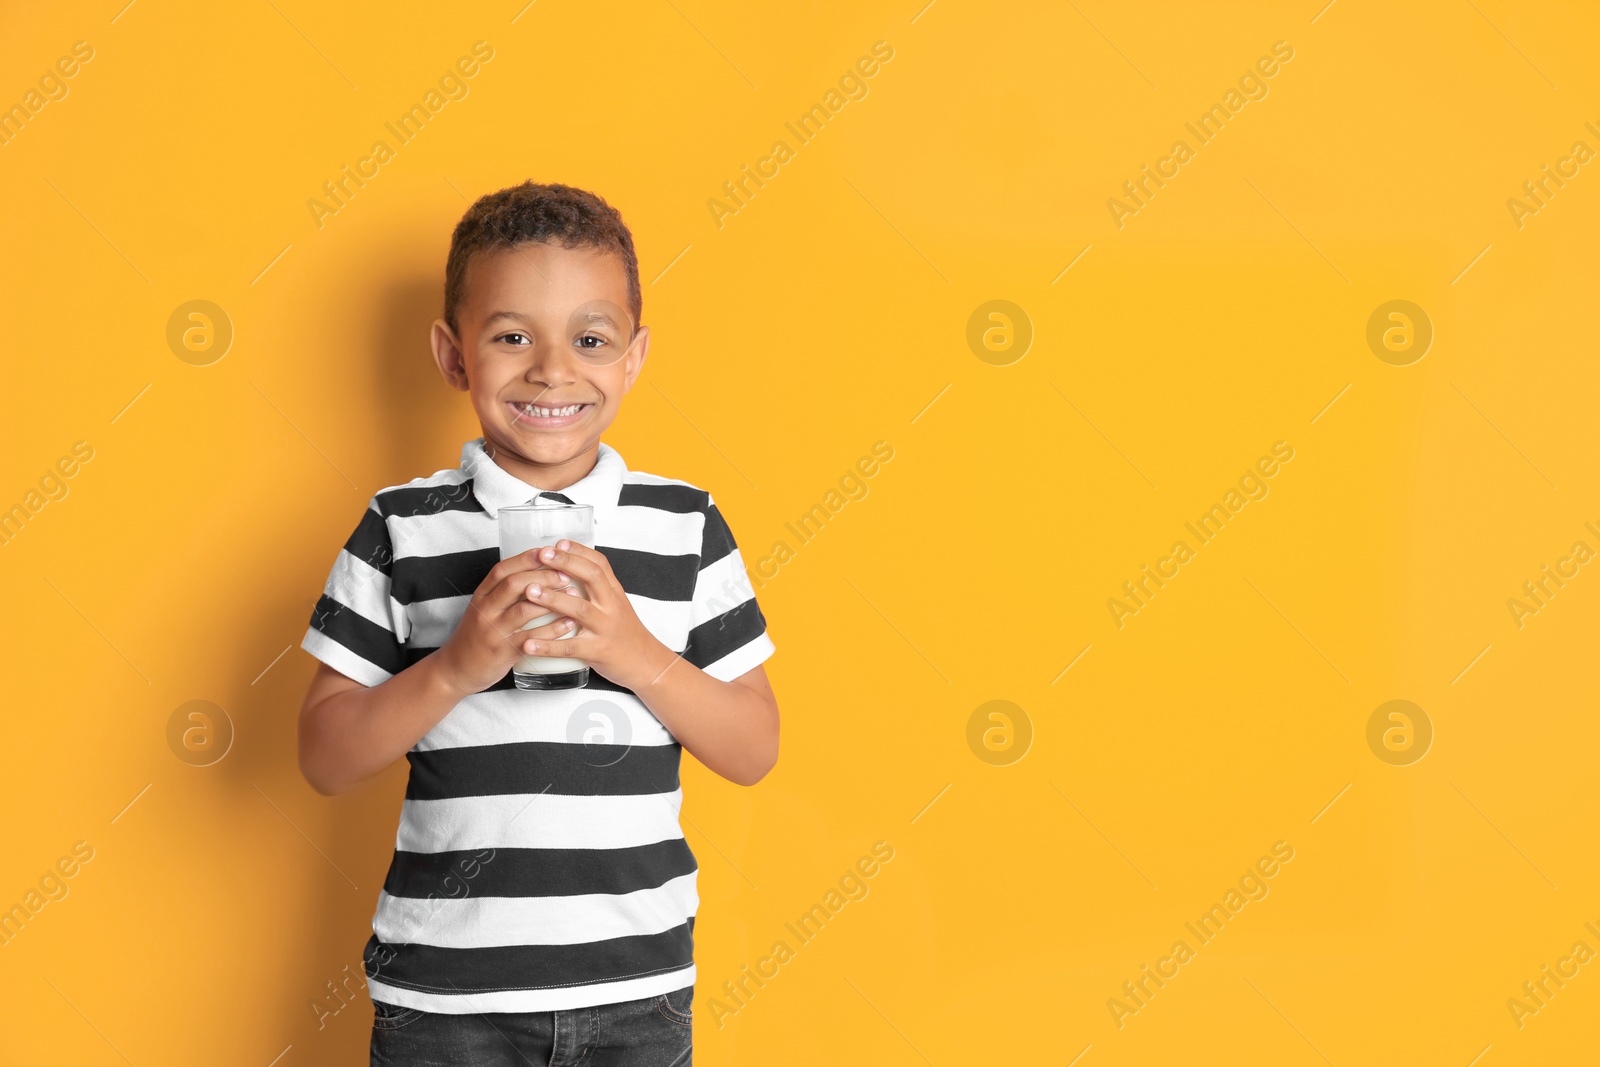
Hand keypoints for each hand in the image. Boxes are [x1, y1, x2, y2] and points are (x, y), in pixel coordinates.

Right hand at [432, 548, 575, 695]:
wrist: (456, 669)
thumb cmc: (476, 636)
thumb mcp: (484, 608)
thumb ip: (503, 592)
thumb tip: (536, 572)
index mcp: (481, 596)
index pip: (502, 570)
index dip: (526, 559)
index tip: (547, 552)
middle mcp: (485, 610)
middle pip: (514, 585)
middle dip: (543, 576)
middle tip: (565, 574)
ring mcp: (493, 631)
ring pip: (523, 610)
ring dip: (552, 600)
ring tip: (574, 595)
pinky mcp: (503, 651)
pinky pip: (531, 638)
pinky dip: (552, 630)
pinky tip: (569, 623)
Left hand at [515, 540, 670, 690]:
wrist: (646, 663)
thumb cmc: (625, 633)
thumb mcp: (616, 604)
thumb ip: (597, 588)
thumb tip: (569, 567)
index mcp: (614, 593)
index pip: (599, 564)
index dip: (579, 551)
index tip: (559, 543)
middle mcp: (611, 607)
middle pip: (592, 578)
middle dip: (566, 563)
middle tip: (543, 555)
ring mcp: (604, 629)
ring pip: (580, 610)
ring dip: (553, 598)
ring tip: (530, 591)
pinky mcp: (597, 651)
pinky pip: (570, 648)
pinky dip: (548, 646)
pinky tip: (528, 643)